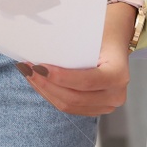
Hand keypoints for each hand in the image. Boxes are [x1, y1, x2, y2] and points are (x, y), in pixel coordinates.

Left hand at [18, 3, 134, 115]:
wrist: (115, 44)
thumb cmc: (103, 37)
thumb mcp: (92, 38)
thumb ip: (72, 48)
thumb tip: (41, 53)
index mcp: (118, 75)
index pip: (86, 81)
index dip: (61, 78)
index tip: (39, 67)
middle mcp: (115, 95)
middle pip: (74, 98)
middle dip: (46, 84)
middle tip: (28, 69)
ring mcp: (106, 105)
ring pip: (68, 105)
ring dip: (45, 90)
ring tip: (29, 74)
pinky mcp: (95, 109)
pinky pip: (69, 107)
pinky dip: (51, 95)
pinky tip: (39, 82)